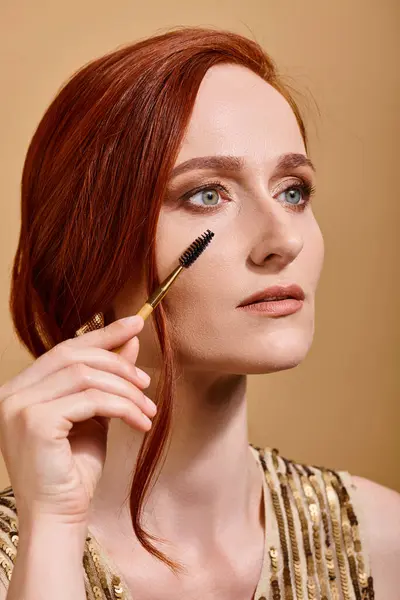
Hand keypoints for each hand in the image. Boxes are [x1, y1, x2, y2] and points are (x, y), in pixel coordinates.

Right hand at [0, 315, 154, 528]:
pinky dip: (123, 407)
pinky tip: (140, 423)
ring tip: (148, 410)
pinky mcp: (35, 422)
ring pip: (86, 376)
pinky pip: (91, 400)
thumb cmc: (74, 470)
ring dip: (126, 390)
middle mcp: (13, 393)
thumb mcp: (95, 416)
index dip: (103, 334)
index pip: (65, 350)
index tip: (136, 323)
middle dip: (118, 363)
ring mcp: (19, 407)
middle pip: (74, 356)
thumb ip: (107, 379)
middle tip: (147, 381)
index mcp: (22, 389)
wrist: (58, 517)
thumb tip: (130, 341)